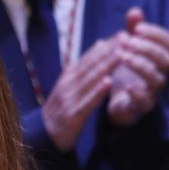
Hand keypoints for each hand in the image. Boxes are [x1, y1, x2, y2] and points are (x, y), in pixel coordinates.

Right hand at [41, 37, 115, 151]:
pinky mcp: (72, 115)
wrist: (43, 135)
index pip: (90, 57)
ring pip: (90, 79)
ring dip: (106, 66)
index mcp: (69, 76)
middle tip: (125, 37)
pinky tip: (109, 83)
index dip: (106, 46)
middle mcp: (68, 84)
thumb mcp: (71, 85)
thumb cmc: (61, 109)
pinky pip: (87, 102)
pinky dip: (98, 91)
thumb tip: (100, 43)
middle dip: (109, 50)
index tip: (122, 34)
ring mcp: (69, 99)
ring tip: (121, 54)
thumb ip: (85, 67)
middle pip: (91, 65)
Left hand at [107, 7, 168, 126]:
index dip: (156, 33)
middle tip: (127, 41)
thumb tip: (135, 11)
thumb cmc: (127, 71)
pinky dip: (138, 93)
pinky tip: (127, 84)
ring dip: (140, 65)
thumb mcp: (128, 47)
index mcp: (161, 58)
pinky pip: (145, 101)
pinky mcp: (142, 107)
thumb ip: (133, 29)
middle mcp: (162, 74)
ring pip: (157, 79)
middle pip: (167, 60)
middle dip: (147, 48)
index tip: (137, 28)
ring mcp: (154, 91)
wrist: (119, 101)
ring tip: (122, 56)